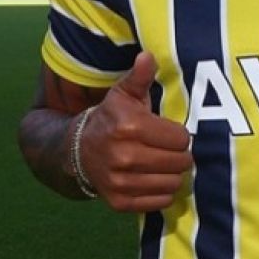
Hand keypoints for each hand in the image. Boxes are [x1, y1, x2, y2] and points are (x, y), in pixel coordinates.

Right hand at [80, 52, 192, 211]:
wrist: (77, 150)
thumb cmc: (110, 118)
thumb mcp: (123, 94)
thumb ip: (140, 76)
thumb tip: (148, 55)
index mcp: (130, 127)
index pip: (180, 138)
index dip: (178, 135)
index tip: (168, 132)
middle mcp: (124, 156)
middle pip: (180, 162)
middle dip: (179, 155)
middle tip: (168, 149)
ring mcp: (121, 182)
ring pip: (173, 183)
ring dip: (172, 174)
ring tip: (162, 163)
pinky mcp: (120, 202)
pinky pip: (160, 201)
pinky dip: (161, 192)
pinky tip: (152, 178)